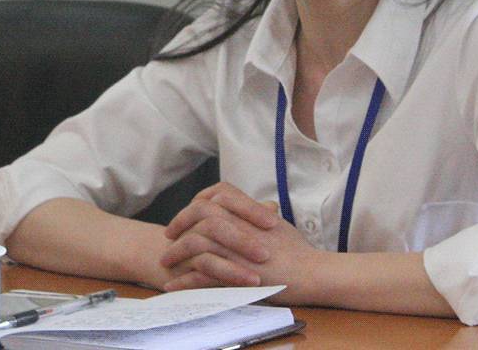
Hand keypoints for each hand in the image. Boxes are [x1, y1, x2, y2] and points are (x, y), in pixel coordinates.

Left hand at [160, 182, 318, 297]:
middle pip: (201, 212)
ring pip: (196, 242)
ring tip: (166, 262)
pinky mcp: (236, 273)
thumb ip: (263, 215)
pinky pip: (202, 275)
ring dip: (176, 252)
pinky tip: (174, 285)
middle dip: (180, 221)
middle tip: (169, 235)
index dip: (200, 199)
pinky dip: (184, 280)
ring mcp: (238, 249)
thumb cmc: (299, 251)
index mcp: (251, 211)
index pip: (219, 192)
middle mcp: (242, 225)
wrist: (311, 273)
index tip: (189, 212)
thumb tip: (261, 208)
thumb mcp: (279, 225)